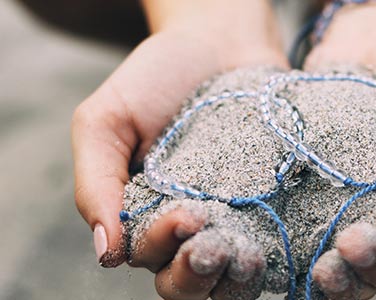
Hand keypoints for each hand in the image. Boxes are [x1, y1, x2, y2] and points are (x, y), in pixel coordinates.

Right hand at [71, 1, 287, 297]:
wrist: (217, 44)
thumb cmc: (155, 79)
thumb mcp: (106, 121)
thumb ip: (96, 184)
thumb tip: (105, 253)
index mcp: (142, 214)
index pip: (146, 255)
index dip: (162, 247)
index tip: (184, 214)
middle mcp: (188, 228)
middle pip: (186, 282)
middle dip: (196, 274)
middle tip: (213, 247)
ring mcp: (232, 220)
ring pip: (228, 277)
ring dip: (234, 278)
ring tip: (247, 255)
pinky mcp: (271, 207)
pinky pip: (271, 246)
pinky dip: (270, 257)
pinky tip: (272, 245)